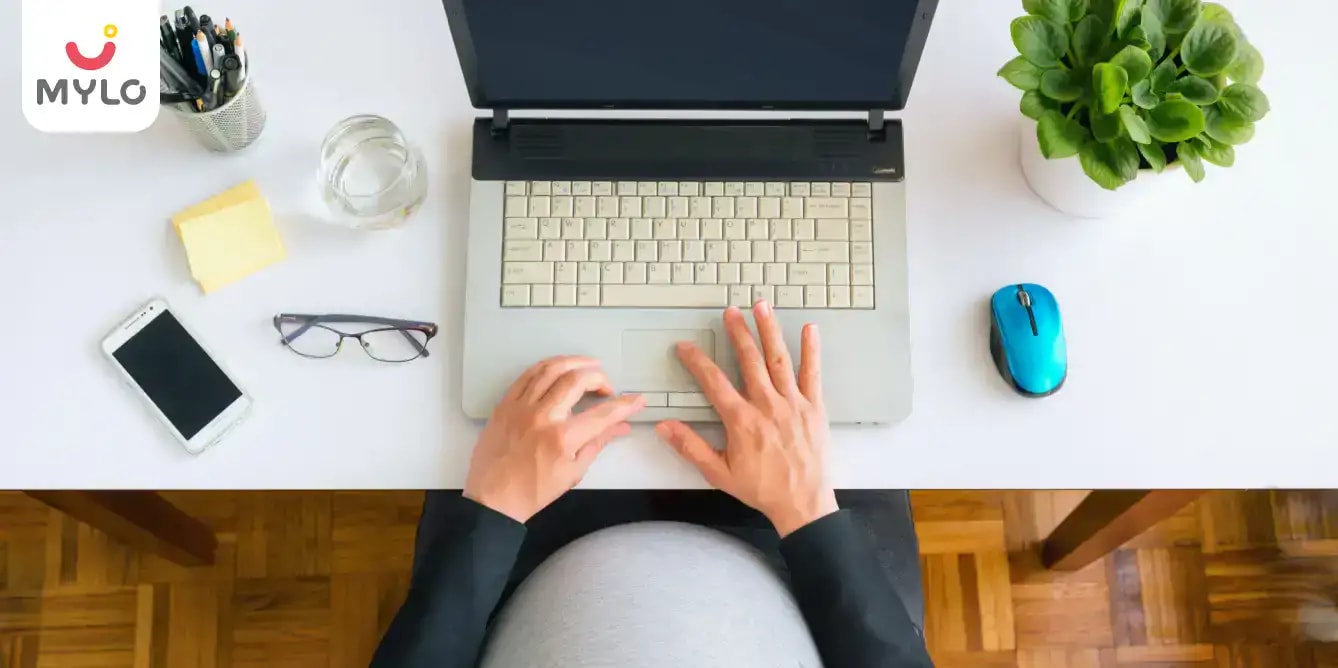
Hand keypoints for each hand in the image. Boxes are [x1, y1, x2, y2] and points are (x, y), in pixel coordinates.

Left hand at [465, 356, 645, 522]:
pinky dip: (547, 367)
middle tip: (606, 386)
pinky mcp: (505, 404)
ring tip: (587, 367)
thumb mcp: (573, 471)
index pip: (603, 413)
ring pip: (551, 369)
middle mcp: (542, 416)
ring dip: (574, 363)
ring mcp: (521, 407)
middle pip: (577, 379)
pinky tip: (558, 369)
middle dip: (599, 377)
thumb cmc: (532, 491)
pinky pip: (527, 375)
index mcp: (562, 438)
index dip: (625, 404)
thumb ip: (598, 443)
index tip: (636, 399)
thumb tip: (619, 426)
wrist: (493, 499)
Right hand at [655, 302, 837, 536]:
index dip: (697, 361)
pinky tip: (809, 329)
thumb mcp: (718, 472)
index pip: (713, 382)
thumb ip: (690, 447)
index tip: (686, 347)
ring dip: (769, 331)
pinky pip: (812, 373)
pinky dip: (811, 350)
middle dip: (738, 333)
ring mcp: (793, 404)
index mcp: (742, 421)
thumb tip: (664, 428)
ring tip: (761, 307)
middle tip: (730, 312)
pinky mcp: (813, 407)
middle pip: (749, 360)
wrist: (802, 503)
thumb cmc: (762, 489)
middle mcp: (767, 406)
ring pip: (779, 359)